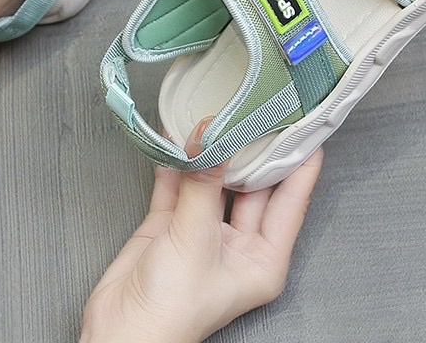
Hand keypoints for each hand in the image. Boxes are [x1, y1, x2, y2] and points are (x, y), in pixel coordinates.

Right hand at [80, 120, 323, 342]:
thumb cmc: (172, 310)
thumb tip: (209, 134)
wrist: (119, 334)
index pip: (291, 198)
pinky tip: (177, 133)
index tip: (306, 122)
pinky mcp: (171, 224)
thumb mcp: (196, 240)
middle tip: (259, 106)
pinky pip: (179, 183)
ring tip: (217, 110)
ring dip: (212, 150)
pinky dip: (177, 160)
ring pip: (215, 179)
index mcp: (263, 257)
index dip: (301, 160)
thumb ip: (203, 184)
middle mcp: (239, 243)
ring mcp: (204, 231)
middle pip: (255, 183)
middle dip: (255, 147)